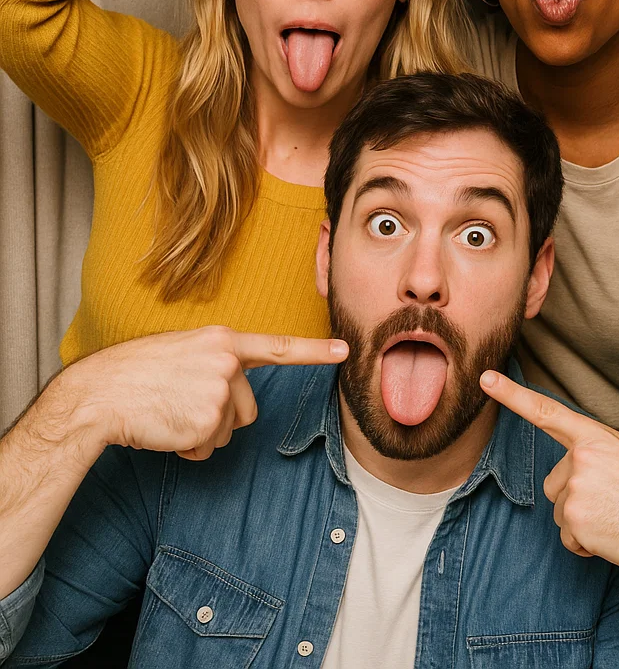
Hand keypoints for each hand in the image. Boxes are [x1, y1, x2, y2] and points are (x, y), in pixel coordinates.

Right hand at [62, 325, 347, 460]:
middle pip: (247, 409)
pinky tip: (165, 428)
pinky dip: (187, 448)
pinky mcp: (206, 421)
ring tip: (170, 412)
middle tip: (180, 403)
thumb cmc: (137, 373)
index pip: (279, 347)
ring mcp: (218, 392)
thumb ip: (217, 361)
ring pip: (228, 430)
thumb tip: (235, 386)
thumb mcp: (184, 350)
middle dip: (219, 417)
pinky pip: (208, 449)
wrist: (100, 393)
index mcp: (223, 341)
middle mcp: (227, 363)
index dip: (316, 351)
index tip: (346, 351)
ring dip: (201, 432)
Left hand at [480, 370, 618, 585]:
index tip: (486, 378)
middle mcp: (581, 457)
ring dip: (584, 520)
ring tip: (618, 516)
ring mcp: (576, 487)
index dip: (512, 395)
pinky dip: (587, 543)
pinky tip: (614, 536)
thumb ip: (597, 451)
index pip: (547, 411)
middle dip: (578, 496)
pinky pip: (568, 537)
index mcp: (596, 436)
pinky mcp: (574, 520)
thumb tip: (576, 464)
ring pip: (561, 510)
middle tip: (617, 501)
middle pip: (556, 481)